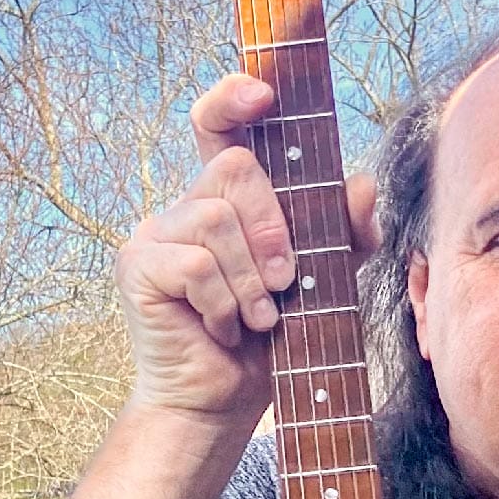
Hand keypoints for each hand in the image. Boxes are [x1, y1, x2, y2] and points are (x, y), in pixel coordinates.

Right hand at [115, 74, 379, 423]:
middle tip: (285, 280)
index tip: (264, 95)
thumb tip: (360, 183)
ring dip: (251, 277)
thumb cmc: (271, 342)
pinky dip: (224, 300)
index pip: (220, 125)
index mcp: (230, 199)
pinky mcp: (138, 266)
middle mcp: (189, 205)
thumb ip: (342, 234)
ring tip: (259, 316)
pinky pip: (194, 262)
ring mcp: (156, 232)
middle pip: (235, 167)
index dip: (234, 98)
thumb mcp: (324, 283)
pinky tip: (228, 328)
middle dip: (273, 226)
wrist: (224, 403)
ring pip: (216, 218)